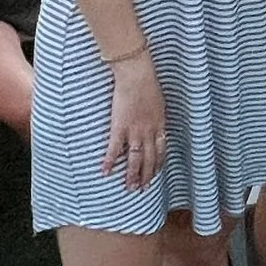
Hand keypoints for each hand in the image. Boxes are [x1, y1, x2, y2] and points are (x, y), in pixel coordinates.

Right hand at [101, 56, 166, 189]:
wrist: (136, 76)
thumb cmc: (148, 84)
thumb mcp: (159, 102)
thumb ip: (157, 115)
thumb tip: (156, 120)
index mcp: (159, 125)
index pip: (160, 150)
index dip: (158, 164)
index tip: (156, 173)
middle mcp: (149, 132)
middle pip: (149, 159)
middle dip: (146, 175)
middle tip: (142, 188)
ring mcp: (134, 131)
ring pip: (134, 159)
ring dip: (132, 175)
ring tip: (129, 187)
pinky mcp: (119, 128)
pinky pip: (114, 149)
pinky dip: (109, 162)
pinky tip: (104, 172)